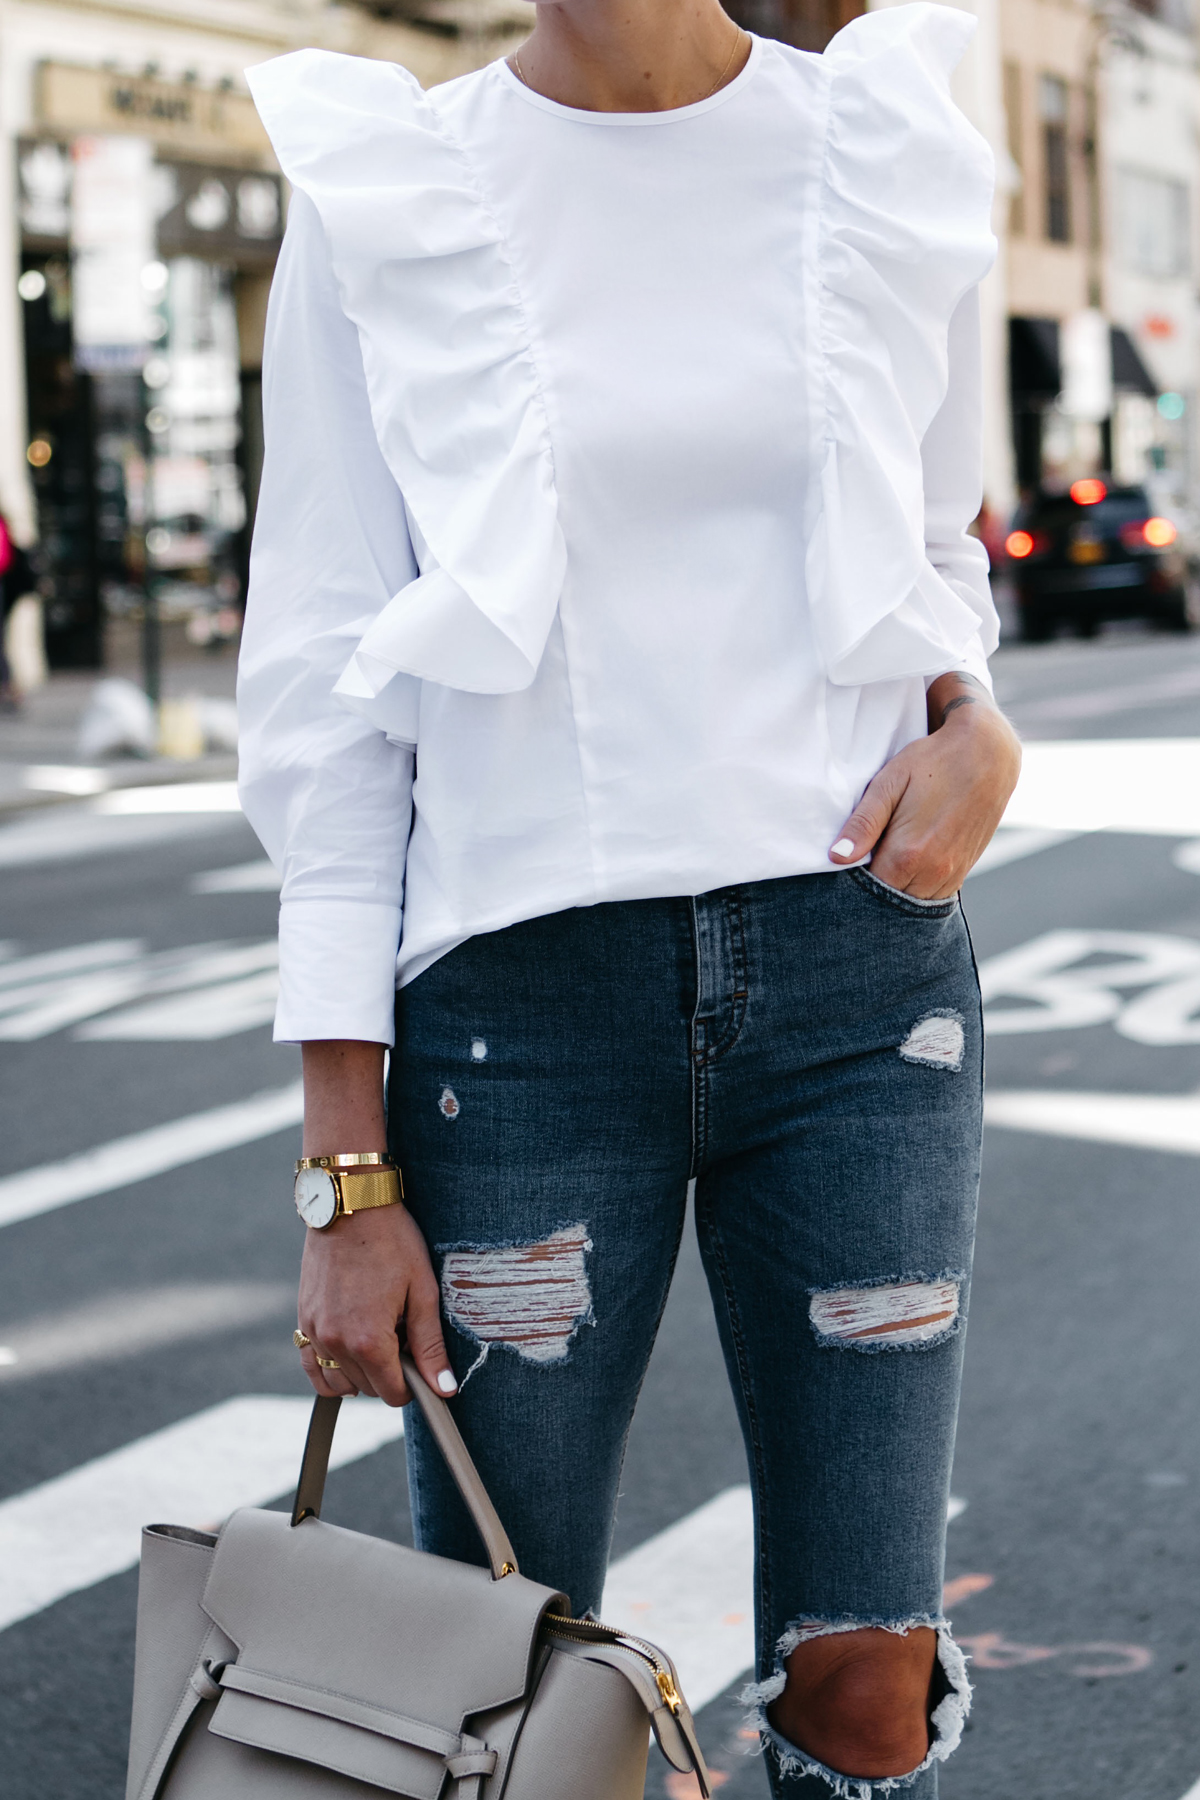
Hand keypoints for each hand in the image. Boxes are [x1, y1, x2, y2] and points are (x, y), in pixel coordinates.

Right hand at [295, 1038, 456, 1406]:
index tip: (420, 1357)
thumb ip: (431, 1346)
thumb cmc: (393, 1242)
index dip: (413, 1382)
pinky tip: (349, 1348)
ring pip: (338, 1383)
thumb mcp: (422, 1292)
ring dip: (360, 1373)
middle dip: (389, 1372)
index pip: (393, 1393)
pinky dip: (329, 1368)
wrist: (350, 1205)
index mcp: (369, 1341)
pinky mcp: (302, 1320)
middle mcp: (336, 1342)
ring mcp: (314, 1332)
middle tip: (402, 1332)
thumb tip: (444, 1390)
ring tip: (378, 1336)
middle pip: (367, 1389)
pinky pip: (310, 1366)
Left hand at [828, 673, 1020, 897]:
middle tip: (867, 857)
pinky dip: (918, 887)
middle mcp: (932, 871)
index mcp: (907, 853)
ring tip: (889, 856)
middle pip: (889, 899)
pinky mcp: (964, 870)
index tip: (848, 861)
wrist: (988, 754)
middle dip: (874, 885)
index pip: (867, 890)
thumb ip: (862, 824)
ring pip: (913, 901)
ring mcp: (952, 874)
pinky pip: (934, 895)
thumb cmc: (933, 763)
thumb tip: (836, 857)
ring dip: (897, 887)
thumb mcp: (889, 783)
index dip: (853, 879)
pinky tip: (910, 862)